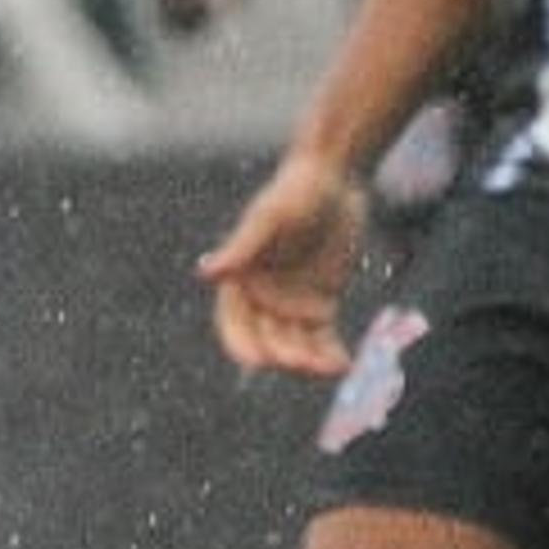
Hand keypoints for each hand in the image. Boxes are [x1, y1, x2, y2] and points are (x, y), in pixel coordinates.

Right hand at [196, 154, 366, 377]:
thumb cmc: (295, 192)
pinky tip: (343, 363)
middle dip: (284, 354)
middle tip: (305, 363)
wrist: (334, 181)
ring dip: (310, 360)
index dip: (242, 344)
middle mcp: (263, 297)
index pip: (234, 322)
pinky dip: (330, 353)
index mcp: (241, 279)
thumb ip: (241, 247)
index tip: (258, 362)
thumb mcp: (269, 217)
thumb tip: (205, 272)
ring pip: (296, 344)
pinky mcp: (321, 304)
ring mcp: (292, 304)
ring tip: (331, 367)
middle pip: (267, 339)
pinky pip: (322, 338)